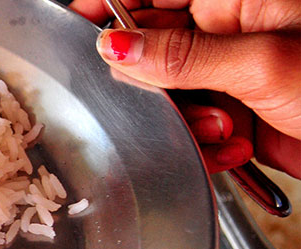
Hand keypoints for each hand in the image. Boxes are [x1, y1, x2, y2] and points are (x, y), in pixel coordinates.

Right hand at [68, 0, 300, 177]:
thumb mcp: (261, 63)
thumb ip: (181, 56)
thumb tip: (116, 47)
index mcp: (233, 0)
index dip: (111, 7)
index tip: (75, 20)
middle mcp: (226, 31)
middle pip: (150, 49)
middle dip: (158, 84)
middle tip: (180, 100)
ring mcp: (227, 73)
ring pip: (165, 95)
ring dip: (188, 122)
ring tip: (230, 128)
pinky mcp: (230, 110)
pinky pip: (188, 126)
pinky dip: (206, 145)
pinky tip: (236, 146)